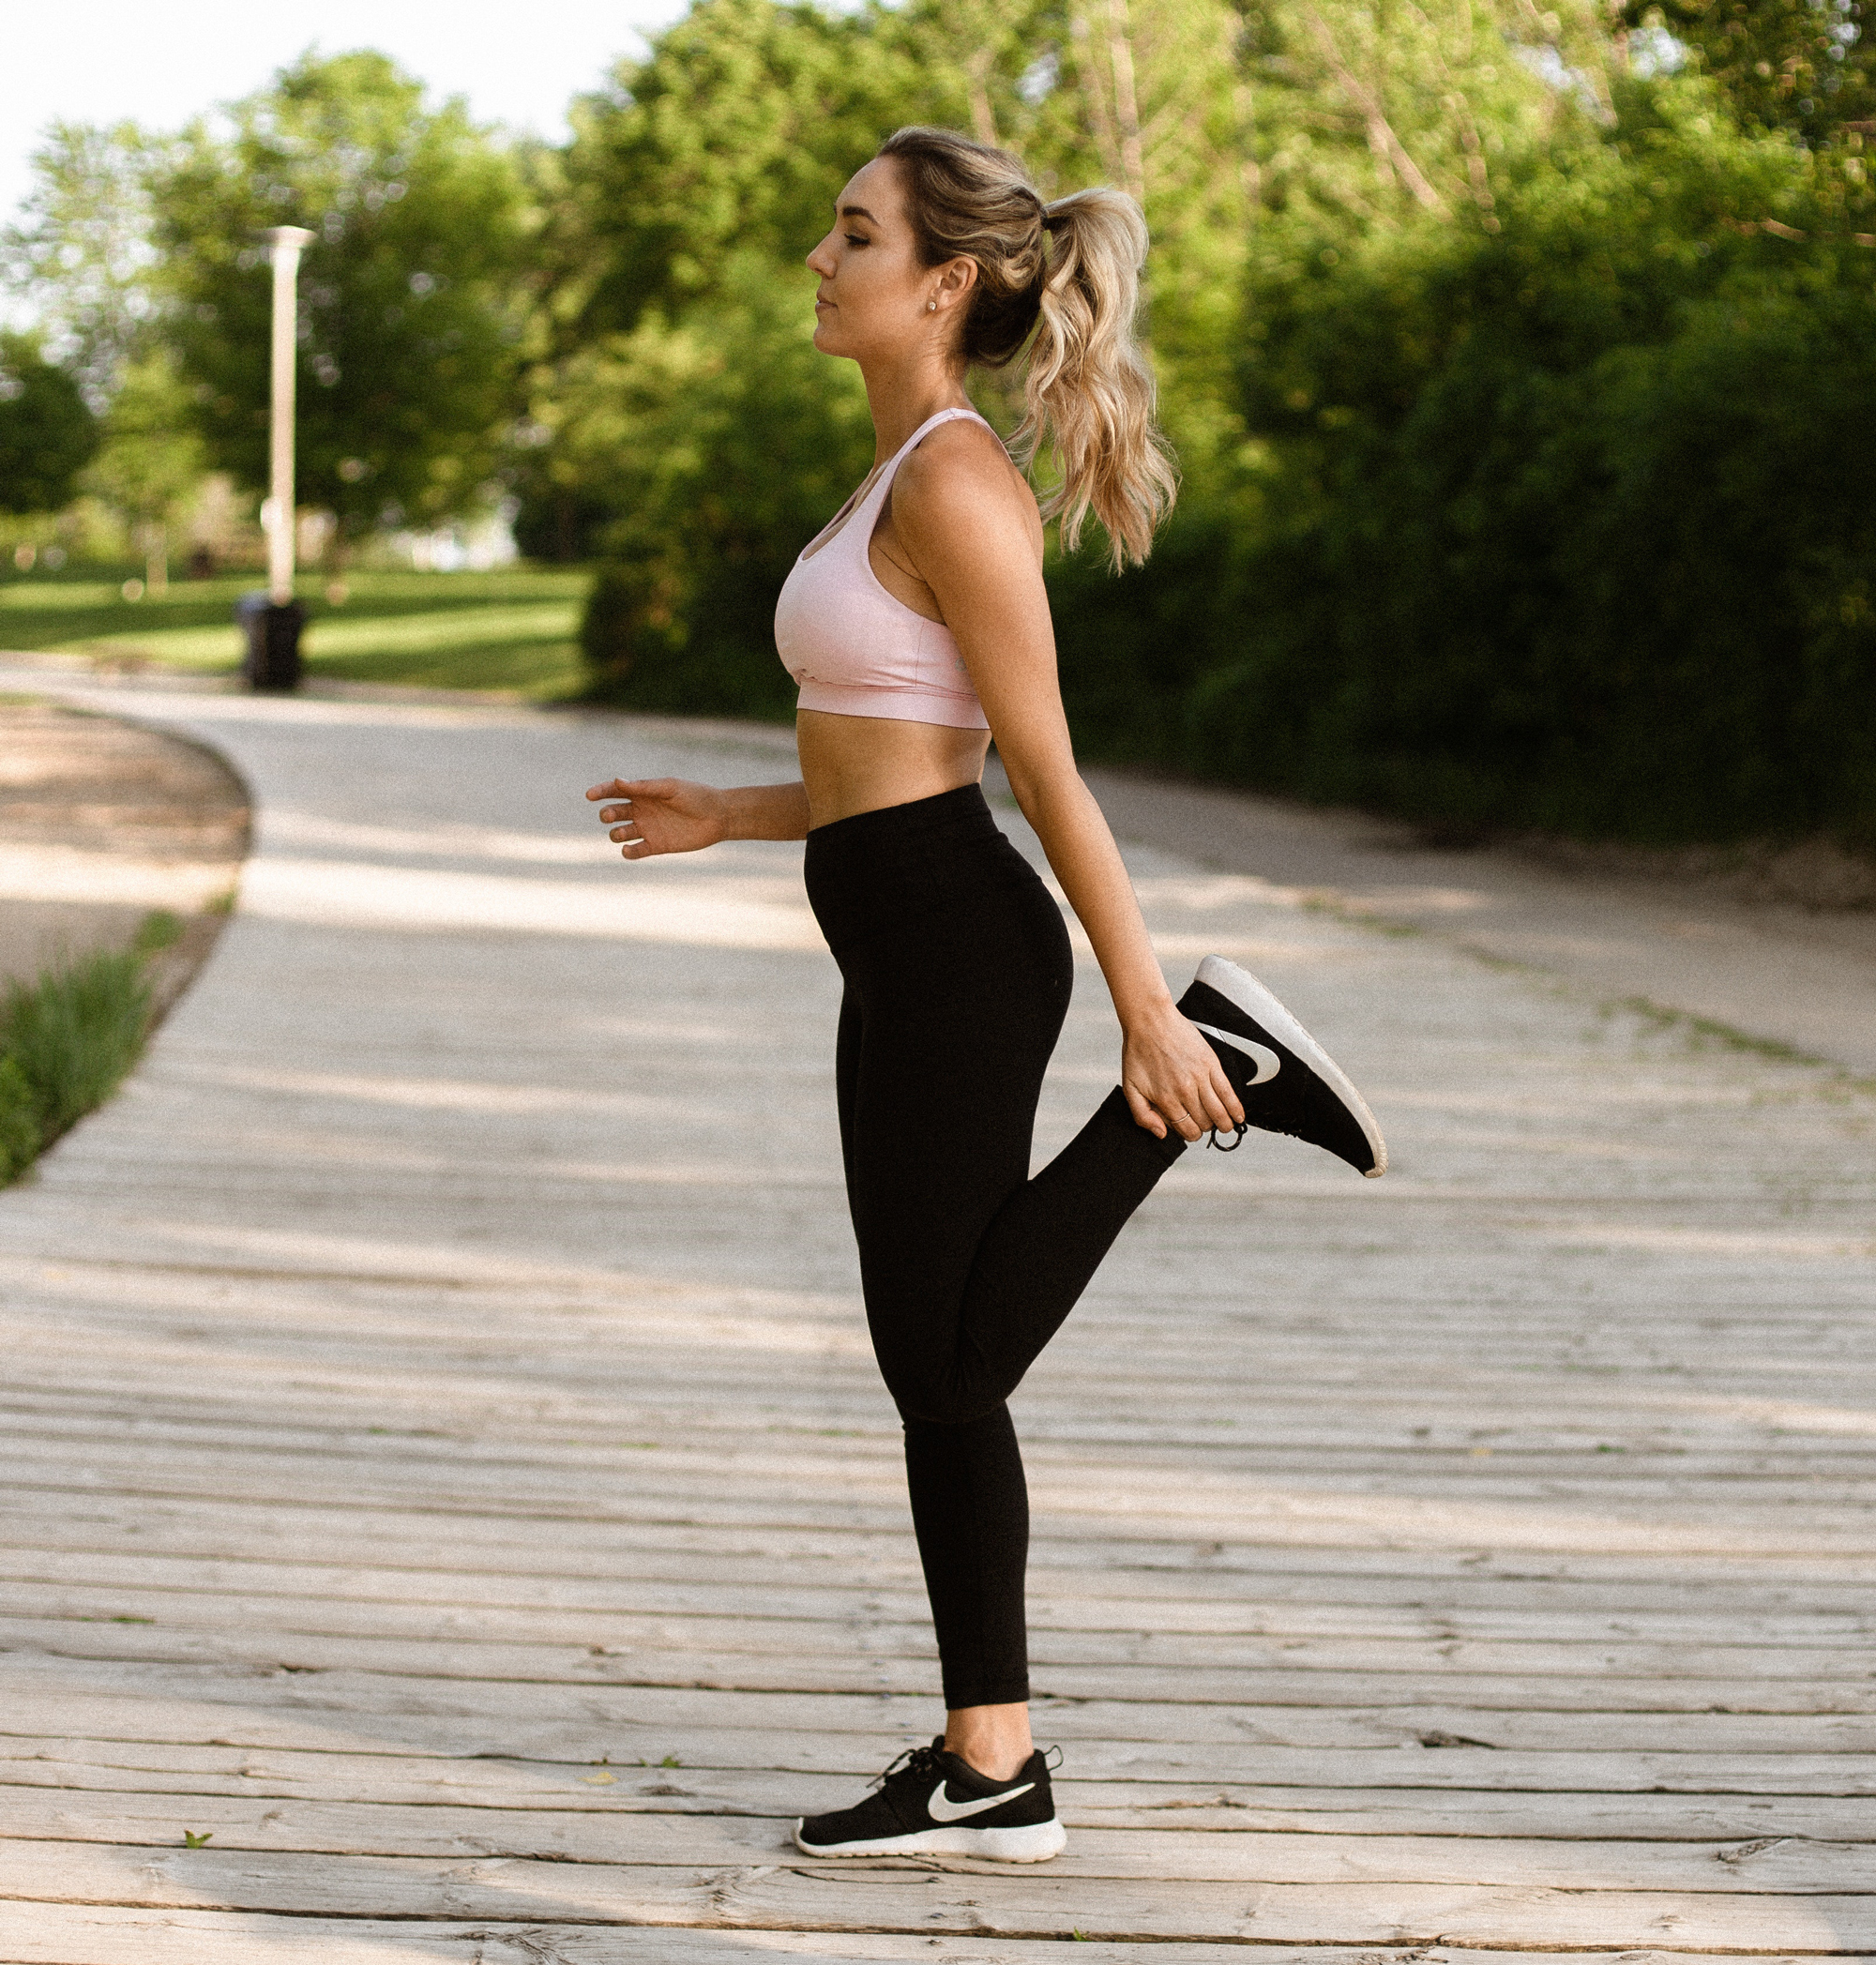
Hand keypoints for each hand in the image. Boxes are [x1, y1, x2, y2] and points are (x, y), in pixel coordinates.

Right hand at [586, 777, 727, 858]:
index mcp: (642, 793)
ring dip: (616, 834)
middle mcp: (641, 811)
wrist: (717, 817)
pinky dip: (627, 852)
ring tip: (625, 832)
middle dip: (607, 814)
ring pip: (619, 833)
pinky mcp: (655, 846)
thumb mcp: (669, 788)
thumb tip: (617, 781)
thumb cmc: (695, 796)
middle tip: (612, 815)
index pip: (614, 791)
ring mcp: (647, 829)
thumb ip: (644, 787)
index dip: (600, 792)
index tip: (590, 795)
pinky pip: (634, 852)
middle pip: (612, 813)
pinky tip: (629, 849)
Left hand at [1120, 998, 1245, 1142]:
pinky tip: (1238, 1116)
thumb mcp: (1130, 1088)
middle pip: (1204, 1123)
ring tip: (1224, 1125)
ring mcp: (1201, 1077)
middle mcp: (1185, 1090)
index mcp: (1165, 1098)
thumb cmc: (1139, 1052)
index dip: (1189, 1134)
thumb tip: (1162, 1134)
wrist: (1149, 1021)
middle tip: (1203, 1124)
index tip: (1190, 1130)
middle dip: (1205, 1127)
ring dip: (1224, 1124)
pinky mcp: (1212, 1064)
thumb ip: (1142, 1115)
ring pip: (1219, 1112)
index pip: (1186, 1130)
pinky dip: (1236, 1108)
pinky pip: (1229, 1092)